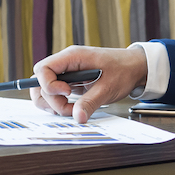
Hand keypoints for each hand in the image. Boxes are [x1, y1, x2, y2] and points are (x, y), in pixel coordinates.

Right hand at [30, 45, 148, 124]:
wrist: (135, 67)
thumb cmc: (123, 70)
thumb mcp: (107, 88)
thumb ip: (90, 103)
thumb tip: (77, 117)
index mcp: (72, 57)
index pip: (42, 69)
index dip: (49, 85)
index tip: (67, 94)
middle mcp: (65, 63)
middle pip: (39, 82)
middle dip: (51, 100)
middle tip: (70, 108)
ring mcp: (66, 73)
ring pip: (44, 90)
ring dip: (53, 104)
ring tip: (73, 109)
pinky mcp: (70, 82)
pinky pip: (55, 94)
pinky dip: (59, 104)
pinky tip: (74, 108)